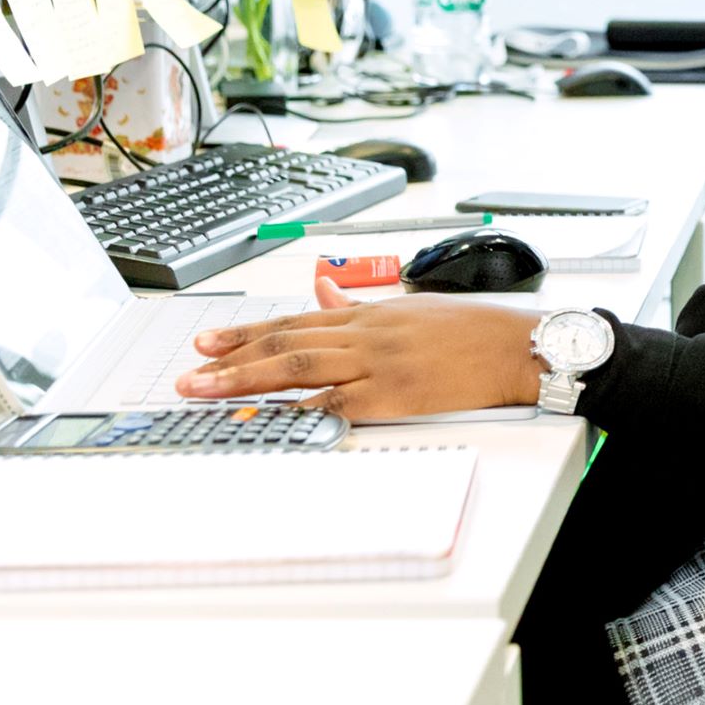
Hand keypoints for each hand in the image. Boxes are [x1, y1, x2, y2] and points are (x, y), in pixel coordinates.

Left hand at [175, 273, 544, 420]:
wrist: (515, 346)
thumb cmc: (471, 330)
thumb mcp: (409, 305)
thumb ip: (359, 302)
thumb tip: (322, 287)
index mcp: (366, 313)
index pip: (292, 320)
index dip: (245, 332)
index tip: (207, 341)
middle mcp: (362, 333)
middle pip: (284, 343)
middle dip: (231, 357)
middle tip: (190, 371)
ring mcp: (375, 363)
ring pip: (298, 368)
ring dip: (246, 379)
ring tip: (206, 391)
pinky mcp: (392, 394)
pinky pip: (334, 402)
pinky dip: (296, 410)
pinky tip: (267, 417)